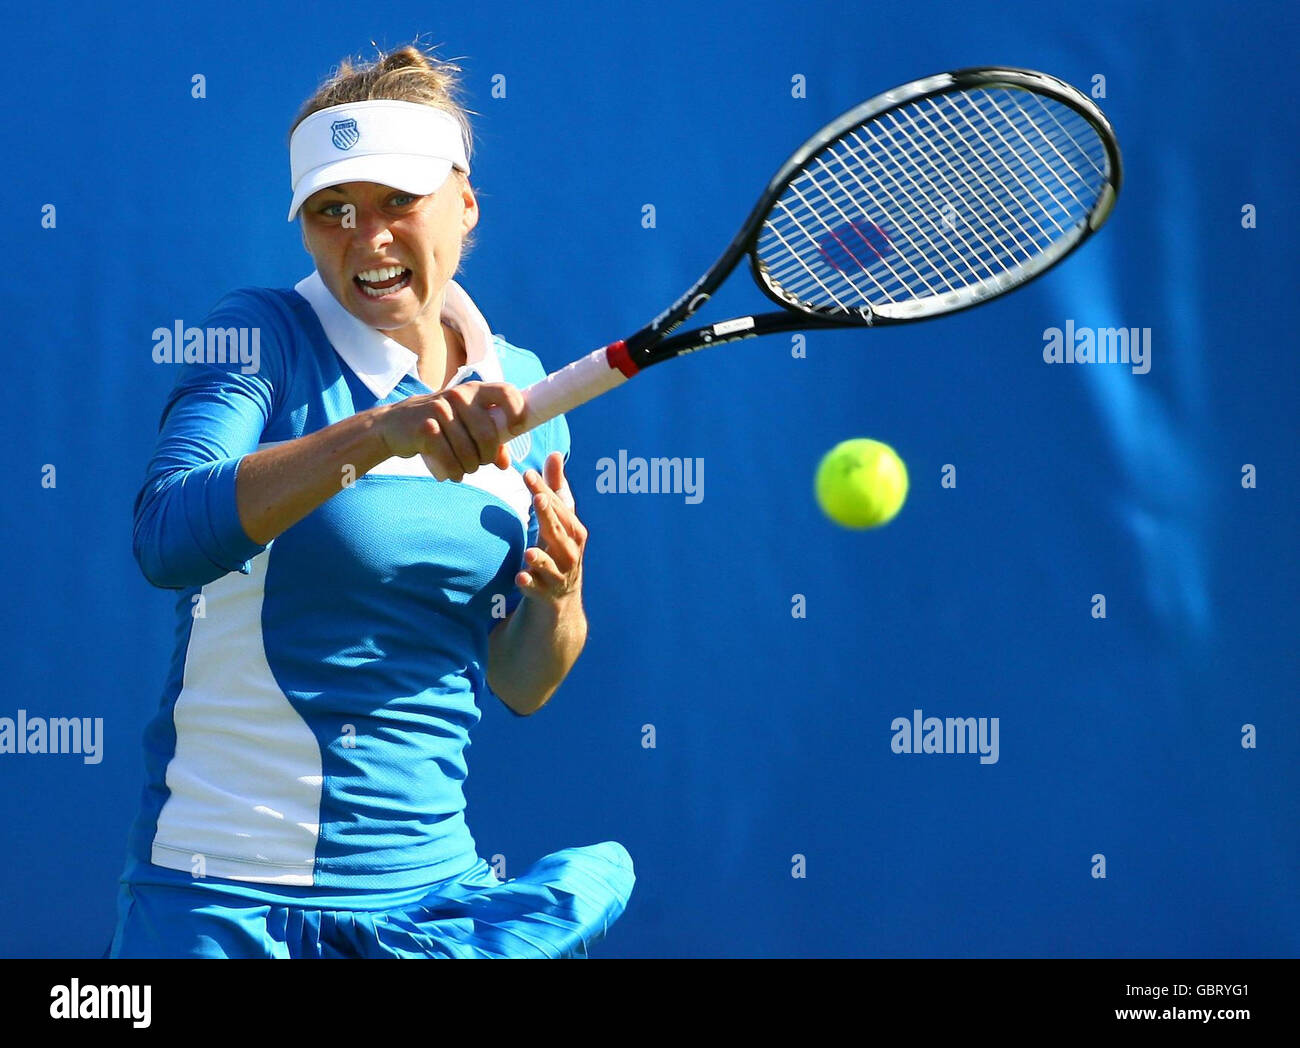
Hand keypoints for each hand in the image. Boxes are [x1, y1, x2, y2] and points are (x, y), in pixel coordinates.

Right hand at [376, 381, 526, 481]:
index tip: (516, 429)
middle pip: (488, 434)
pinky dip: (455, 473)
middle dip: (487, 456)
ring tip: (464, 469)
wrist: (394, 425)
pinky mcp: (425, 428)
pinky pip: (450, 459)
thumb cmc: (440, 425)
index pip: (506, 392)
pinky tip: (453, 473)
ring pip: (469, 452)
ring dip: (470, 468)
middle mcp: (459, 395)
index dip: (517, 411)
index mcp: (475, 390)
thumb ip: (490, 440)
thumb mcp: (466, 425)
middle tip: (481, 462)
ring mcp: (440, 410)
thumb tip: (506, 463)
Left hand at [517, 452, 585, 605]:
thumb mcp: (558, 521)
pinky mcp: (546, 595)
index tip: (528, 474)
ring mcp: (559, 575)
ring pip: (551, 565)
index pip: (559, 508)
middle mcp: (570, 553)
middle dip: (548, 516)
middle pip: (559, 532)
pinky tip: (520, 579)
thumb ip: (555, 489)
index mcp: (574, 531)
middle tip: (536, 499)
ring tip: (528, 551)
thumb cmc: (558, 550)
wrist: (561, 600)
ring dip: (541, 558)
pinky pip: (538, 590)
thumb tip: (554, 453)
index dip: (544, 491)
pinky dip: (530, 584)